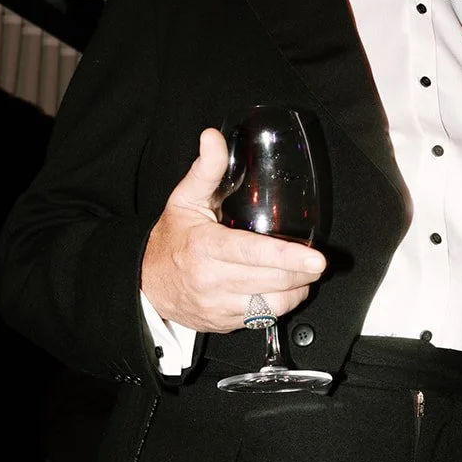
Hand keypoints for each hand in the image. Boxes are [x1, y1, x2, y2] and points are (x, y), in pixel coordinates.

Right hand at [141, 128, 326, 332]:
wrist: (146, 284)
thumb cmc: (170, 240)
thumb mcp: (184, 199)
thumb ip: (206, 169)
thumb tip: (213, 138)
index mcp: (207, 248)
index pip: (254, 254)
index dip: (288, 257)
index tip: (316, 259)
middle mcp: (214, 281)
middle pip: (273, 281)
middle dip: (302, 273)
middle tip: (314, 261)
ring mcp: (220, 306)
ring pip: (273, 305)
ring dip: (296, 291)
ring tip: (301, 275)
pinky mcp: (226, 323)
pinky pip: (264, 319)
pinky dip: (280, 305)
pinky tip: (282, 290)